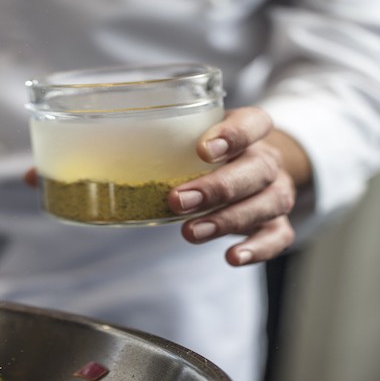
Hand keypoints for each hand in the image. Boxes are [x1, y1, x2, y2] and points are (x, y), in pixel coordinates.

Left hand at [170, 107, 308, 265]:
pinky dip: (257, 249)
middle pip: (258, 170)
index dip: (234, 136)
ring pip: (268, 203)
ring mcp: (278, 191)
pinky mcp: (278, 222)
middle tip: (178, 201)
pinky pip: (278, 237)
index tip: (203, 150)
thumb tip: (100, 154)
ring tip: (190, 232)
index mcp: (252, 130)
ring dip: (228, 220)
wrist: (252, 168)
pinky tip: (232, 257)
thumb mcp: (194, 136)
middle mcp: (269, 160)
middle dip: (217, 188)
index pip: (254, 124)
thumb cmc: (212, 152)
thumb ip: (167, 140)